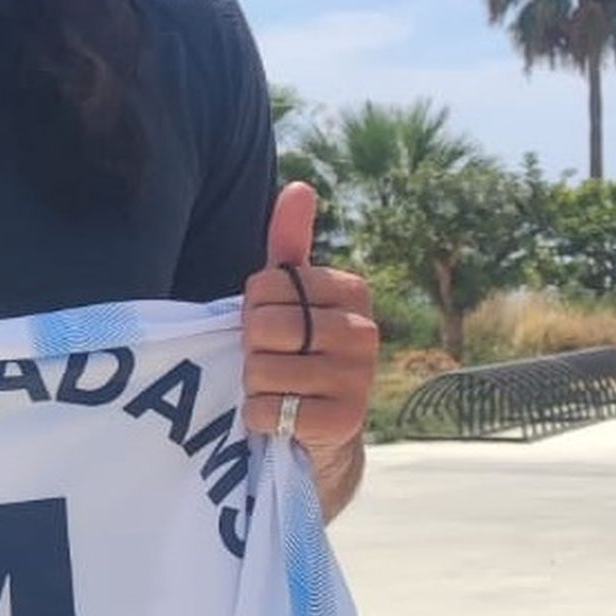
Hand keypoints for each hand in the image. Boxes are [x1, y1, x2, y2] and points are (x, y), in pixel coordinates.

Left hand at [241, 183, 376, 459]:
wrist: (320, 428)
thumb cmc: (297, 349)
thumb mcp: (291, 295)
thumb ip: (289, 242)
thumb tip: (301, 187)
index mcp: (352, 291)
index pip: (264, 286)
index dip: (251, 308)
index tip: (271, 323)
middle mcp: (364, 331)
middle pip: (264, 327)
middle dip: (252, 347)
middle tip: (272, 359)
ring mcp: (358, 379)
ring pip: (263, 371)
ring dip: (254, 384)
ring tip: (279, 387)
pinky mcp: (344, 423)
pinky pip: (269, 411)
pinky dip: (260, 417)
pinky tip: (281, 416)